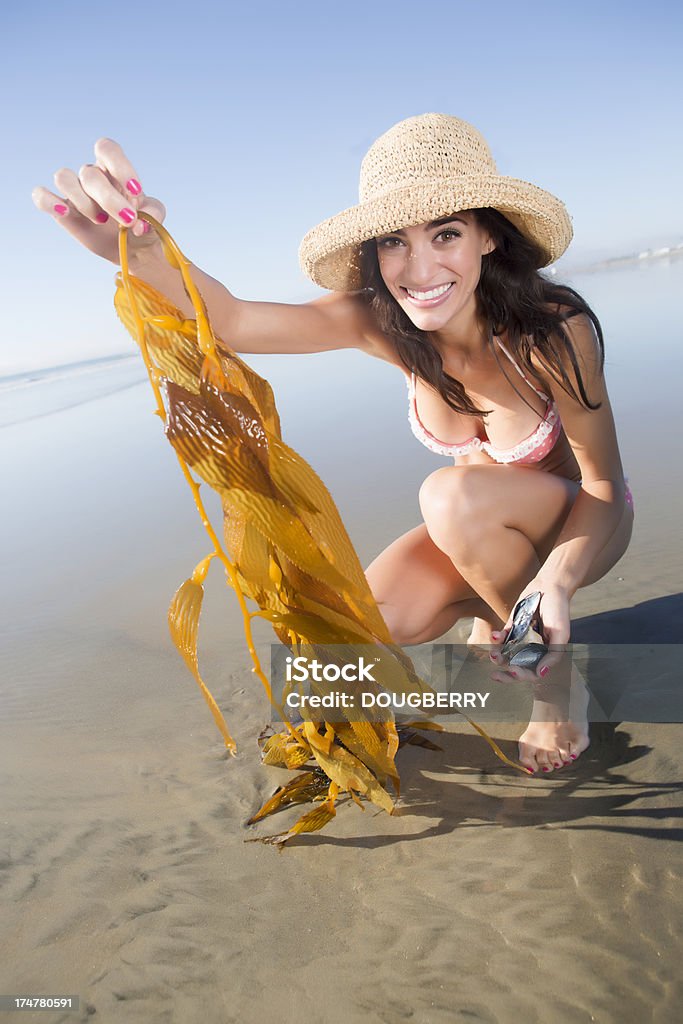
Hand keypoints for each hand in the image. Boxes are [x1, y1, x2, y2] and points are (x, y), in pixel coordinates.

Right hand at [32, 138, 166, 264]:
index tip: (136, 191)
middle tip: (127, 220)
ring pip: (63, 177)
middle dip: (109, 199)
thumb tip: (139, 225)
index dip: (120, 166)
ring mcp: (74, 192)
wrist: (131, 248)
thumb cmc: (141, 225)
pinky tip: (64, 212)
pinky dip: (48, 201)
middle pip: (89, 173)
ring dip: (83, 201)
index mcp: (113, 170)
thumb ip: (153, 215)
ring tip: (101, 220)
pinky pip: (41, 195)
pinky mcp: (61, 210)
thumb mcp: (155, 218)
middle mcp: (91, 176)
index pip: (107, 148)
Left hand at [489, 581, 571, 683]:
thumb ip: (553, 654)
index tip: (514, 671)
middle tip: (495, 675)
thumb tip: (542, 674)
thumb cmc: (559, 610)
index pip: (532, 672)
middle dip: (506, 674)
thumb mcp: (560, 633)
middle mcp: (532, 649)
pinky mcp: (512, 627)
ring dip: (498, 657)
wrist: (549, 586)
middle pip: (517, 668)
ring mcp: (521, 638)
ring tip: (493, 654)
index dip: (522, 675)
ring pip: (507, 655)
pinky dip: (497, 639)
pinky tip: (495, 635)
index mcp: (545, 654)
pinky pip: (502, 638)